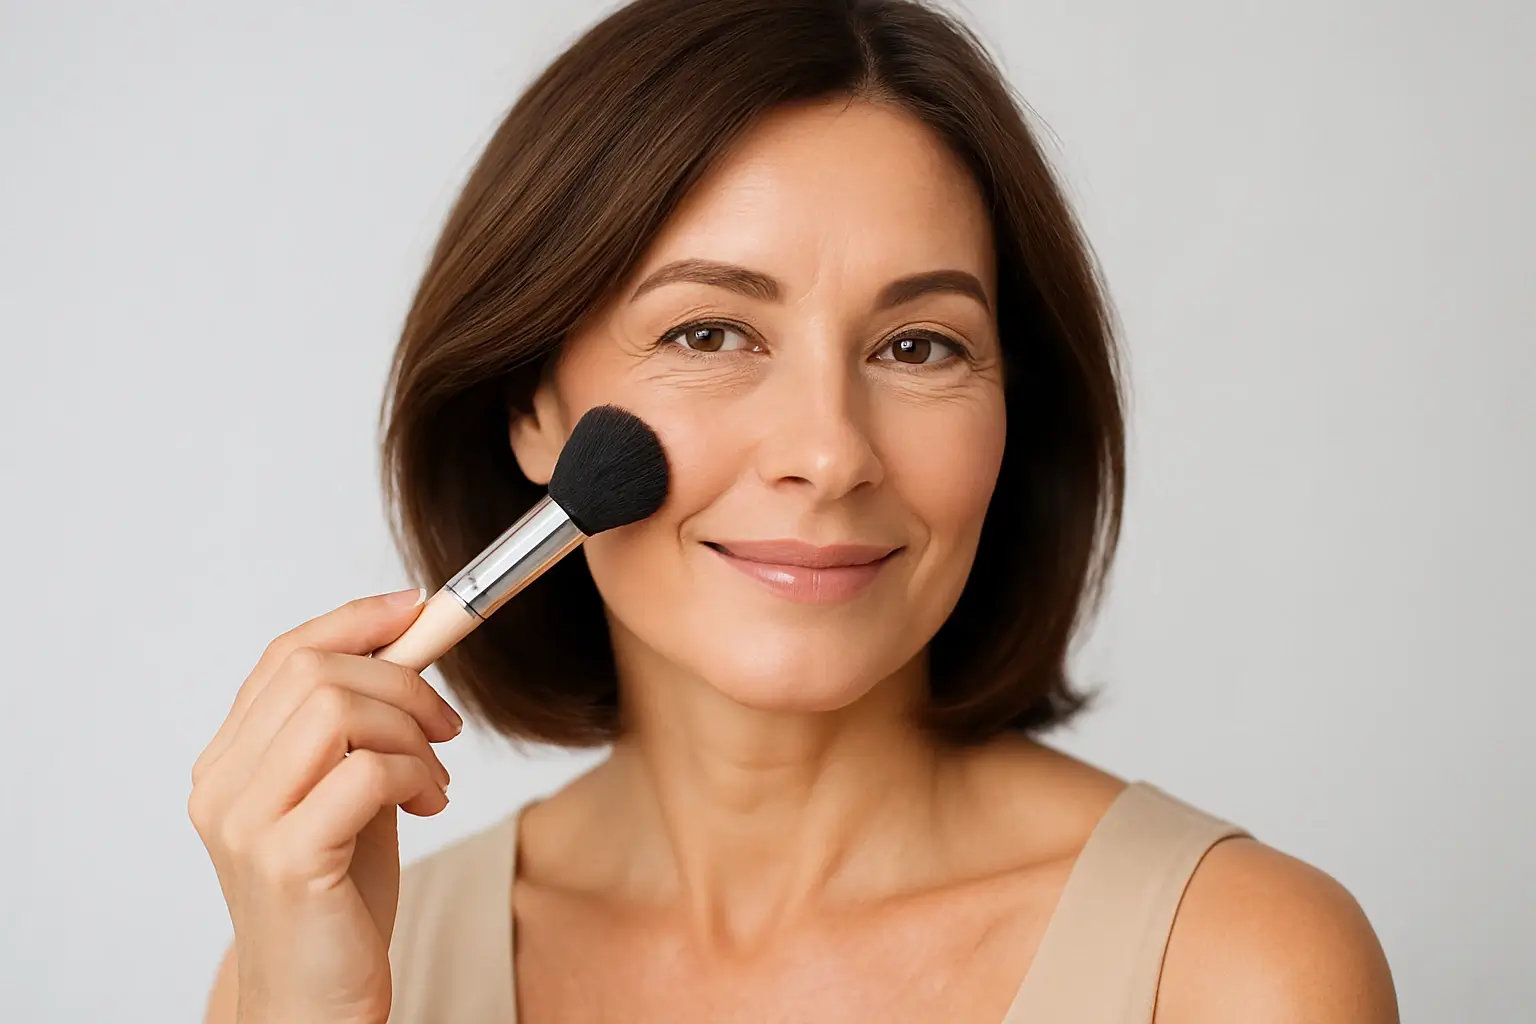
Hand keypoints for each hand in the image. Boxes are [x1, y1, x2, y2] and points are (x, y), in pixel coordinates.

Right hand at [188, 588, 462, 1023]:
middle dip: (402, 681)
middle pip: (314, 671)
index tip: (420, 608)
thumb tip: (411, 644)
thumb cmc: (337, 900)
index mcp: (229, 763)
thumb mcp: (350, 794)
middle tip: (444, 726)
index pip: (286, 655)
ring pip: (337, 710)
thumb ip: (360, 730)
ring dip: (411, 731)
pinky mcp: (286, 860)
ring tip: (435, 780)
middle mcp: (222, 787)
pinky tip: (427, 806)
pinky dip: (414, 774)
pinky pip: (365, 772)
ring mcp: (246, 823)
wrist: (315, 1002)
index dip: (358, 621)